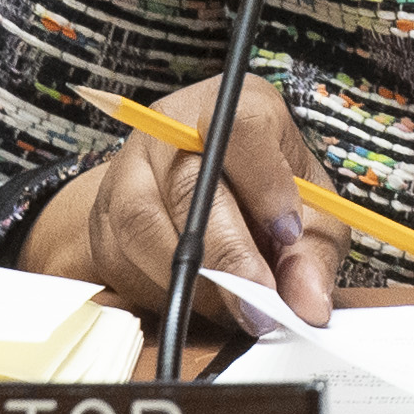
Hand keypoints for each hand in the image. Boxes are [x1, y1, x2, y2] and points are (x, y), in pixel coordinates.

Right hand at [24, 71, 345, 326]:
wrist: (189, 191)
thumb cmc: (263, 193)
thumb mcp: (307, 210)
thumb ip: (311, 254)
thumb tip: (309, 306)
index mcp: (234, 106)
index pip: (242, 128)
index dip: (265, 184)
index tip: (288, 233)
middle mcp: (172, 128)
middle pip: (189, 185)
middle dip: (229, 255)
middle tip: (260, 306)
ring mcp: (128, 169)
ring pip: (145, 227)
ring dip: (192, 281)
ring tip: (233, 307)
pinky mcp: (102, 215)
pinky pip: (122, 260)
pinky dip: (163, 291)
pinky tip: (198, 299)